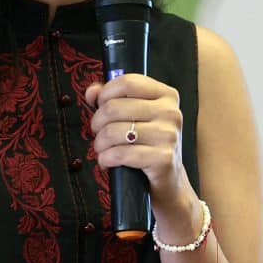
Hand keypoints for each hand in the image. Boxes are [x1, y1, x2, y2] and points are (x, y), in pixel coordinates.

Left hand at [84, 73, 186, 196]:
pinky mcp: (163, 158)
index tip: (100, 105)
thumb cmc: (148, 143)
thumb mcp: (135, 115)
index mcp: (166, 95)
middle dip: (97, 122)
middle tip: (98, 132)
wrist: (168, 179)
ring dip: (99, 143)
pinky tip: (107, 161)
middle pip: (115, 107)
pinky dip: (106, 158)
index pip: (128, 83)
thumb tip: (92, 91)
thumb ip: (112, 98)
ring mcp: (168, 135)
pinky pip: (120, 154)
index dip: (106, 93)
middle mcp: (170, 112)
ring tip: (102, 149)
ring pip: (113, 131)